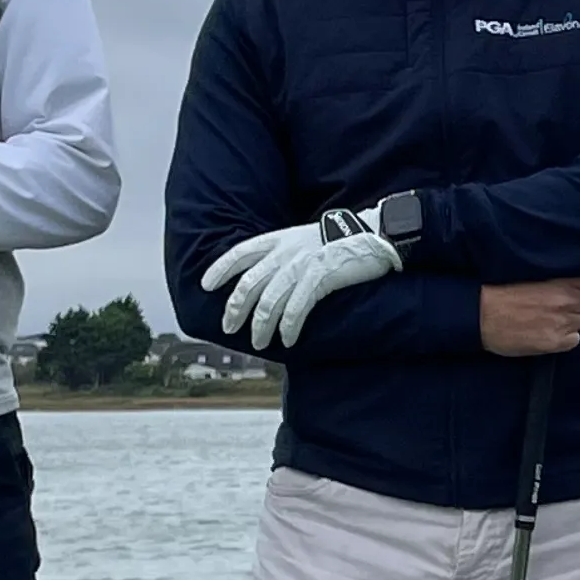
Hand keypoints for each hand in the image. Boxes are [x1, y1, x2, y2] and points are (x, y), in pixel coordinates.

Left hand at [203, 208, 402, 348]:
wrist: (373, 236)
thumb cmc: (341, 242)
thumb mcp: (304, 239)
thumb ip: (284, 255)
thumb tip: (266, 277)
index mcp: (279, 240)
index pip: (240, 253)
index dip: (220, 268)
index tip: (206, 285)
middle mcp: (285, 252)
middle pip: (249, 284)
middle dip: (235, 309)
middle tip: (229, 329)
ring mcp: (301, 265)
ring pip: (269, 301)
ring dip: (260, 326)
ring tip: (258, 343)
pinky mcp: (319, 278)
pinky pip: (296, 309)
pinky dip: (288, 327)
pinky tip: (286, 341)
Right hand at [482, 276, 579, 356]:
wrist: (480, 316)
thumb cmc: (500, 293)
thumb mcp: (531, 275)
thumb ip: (556, 279)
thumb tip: (575, 281)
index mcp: (560, 282)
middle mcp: (566, 302)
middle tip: (564, 305)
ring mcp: (562, 323)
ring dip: (572, 320)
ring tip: (552, 319)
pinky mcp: (555, 342)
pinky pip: (574, 340)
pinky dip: (566, 337)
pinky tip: (550, 333)